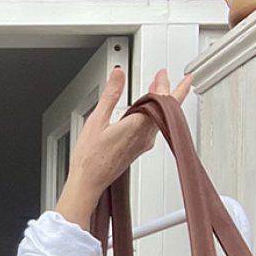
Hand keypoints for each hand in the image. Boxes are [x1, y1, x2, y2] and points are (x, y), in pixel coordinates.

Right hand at [54, 67, 191, 229]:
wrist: (88, 182)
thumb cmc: (89, 157)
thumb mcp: (96, 119)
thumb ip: (110, 95)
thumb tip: (118, 74)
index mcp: (137, 126)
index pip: (159, 101)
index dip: (165, 85)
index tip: (164, 74)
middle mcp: (144, 136)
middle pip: (164, 109)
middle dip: (167, 90)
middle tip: (165, 77)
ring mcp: (143, 144)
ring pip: (160, 118)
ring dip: (161, 102)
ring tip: (159, 89)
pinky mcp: (138, 149)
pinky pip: (153, 127)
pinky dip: (153, 114)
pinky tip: (146, 111)